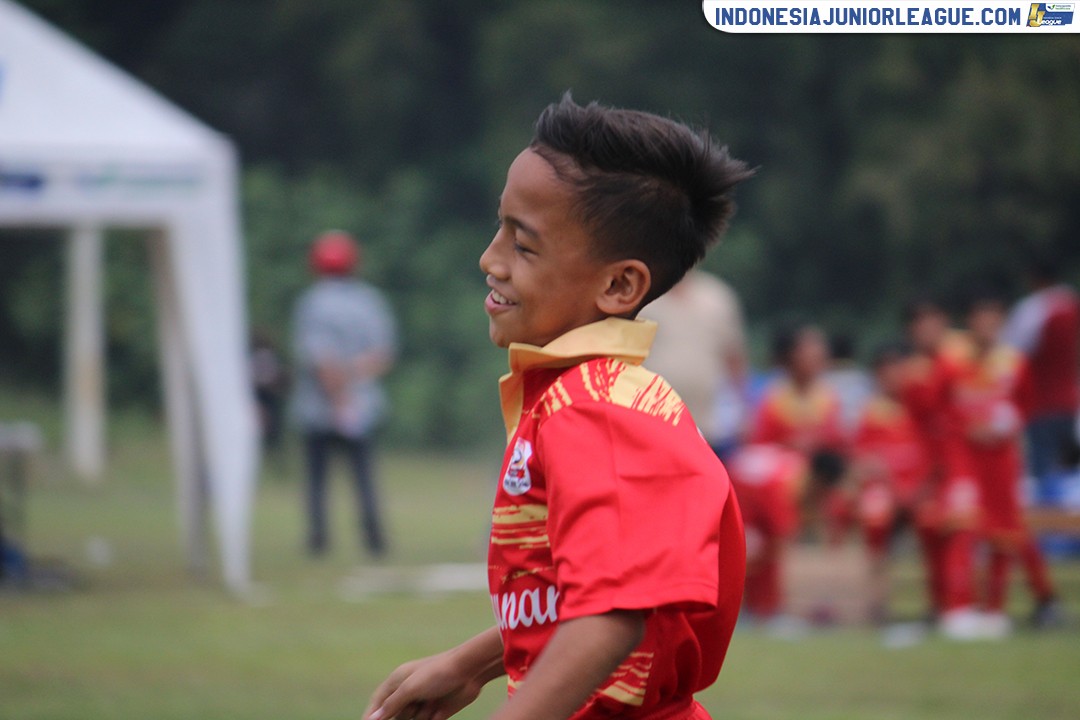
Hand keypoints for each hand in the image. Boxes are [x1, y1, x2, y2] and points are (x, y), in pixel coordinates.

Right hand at [364, 652, 484, 719]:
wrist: (470, 671)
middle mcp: (409, 692)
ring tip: (431, 704)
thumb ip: (391, 704)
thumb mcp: (411, 688)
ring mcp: (423, 702)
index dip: (371, 716)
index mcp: (398, 681)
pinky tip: (437, 709)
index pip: (378, 703)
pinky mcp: (437, 712)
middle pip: (395, 715)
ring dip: (418, 717)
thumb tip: (372, 719)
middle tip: (414, 709)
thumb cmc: (438, 673)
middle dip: (400, 717)